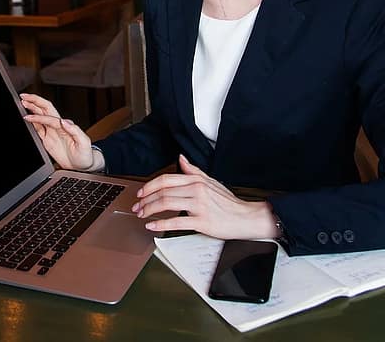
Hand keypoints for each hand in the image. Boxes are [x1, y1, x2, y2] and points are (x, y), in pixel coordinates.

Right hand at [20, 93, 100, 172]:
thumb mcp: (84, 142)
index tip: (29, 117)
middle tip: (24, 96)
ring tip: (23, 102)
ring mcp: (52, 132)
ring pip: (40, 117)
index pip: (49, 118)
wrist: (82, 166)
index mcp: (65, 126)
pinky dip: (32, 122)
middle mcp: (58, 127)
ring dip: (32, 109)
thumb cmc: (85, 154)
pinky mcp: (48, 140)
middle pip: (45, 110)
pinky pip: (38, 129)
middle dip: (34, 101)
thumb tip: (65, 121)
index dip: (39, 117)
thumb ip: (75, 130)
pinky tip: (27, 117)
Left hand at [132, 154, 277, 239]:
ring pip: (167, 204)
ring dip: (150, 210)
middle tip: (138, 206)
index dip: (150, 186)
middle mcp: (196, 190)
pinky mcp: (202, 222)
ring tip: (143, 215)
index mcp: (196, 180)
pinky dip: (161, 225)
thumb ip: (194, 171)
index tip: (141, 193)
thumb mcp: (211, 182)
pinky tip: (153, 226)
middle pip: (163, 192)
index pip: (166, 179)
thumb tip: (181, 159)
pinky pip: (177, 222)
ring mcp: (199, 206)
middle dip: (146, 200)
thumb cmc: (229, 203)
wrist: (246, 218)